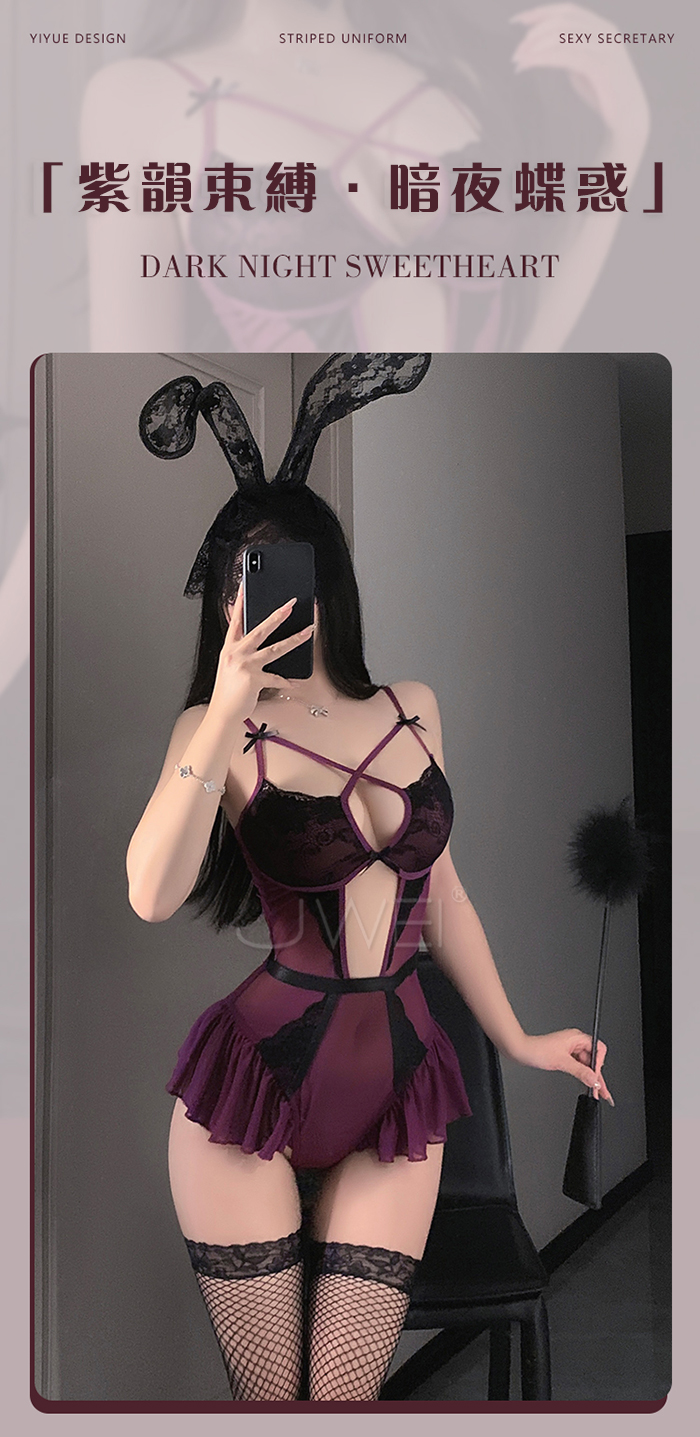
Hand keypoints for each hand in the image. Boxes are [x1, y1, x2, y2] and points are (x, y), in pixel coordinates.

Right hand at [208, 587, 313, 725]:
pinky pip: (277, 678)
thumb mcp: (229, 666)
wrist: (223, 712)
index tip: (244, 586)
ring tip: (308, 631)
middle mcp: (236, 653)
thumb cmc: (228, 691)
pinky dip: (287, 681)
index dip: (240, 602)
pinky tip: (295, 682)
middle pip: (260, 629)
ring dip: (294, 639)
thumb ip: (240, 650)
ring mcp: (245, 665)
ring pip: (275, 649)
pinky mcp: (254, 679)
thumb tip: (253, 639)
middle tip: (290, 604)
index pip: (235, 620)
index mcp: (229, 648)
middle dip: (277, 615)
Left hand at [511, 6, 649, 143]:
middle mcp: (605, 32)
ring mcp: (605, 48)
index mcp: (602, 28)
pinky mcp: (601, 67)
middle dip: (534, 33)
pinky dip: (542, 58)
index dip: (541, 12)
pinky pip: (566, 55)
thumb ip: (570, 50)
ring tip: (518, 61)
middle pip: (562, 20)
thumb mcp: (584, 65)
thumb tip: (544, 44)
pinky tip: (527, 65)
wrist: (628, 118)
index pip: (568, 11)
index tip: (517, 21)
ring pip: (562, 35)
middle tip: (516, 52)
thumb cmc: (604, 93)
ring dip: (535, 46)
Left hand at [517, 1029, 613, 1104]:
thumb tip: (594, 1080)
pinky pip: (578, 1065)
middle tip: (601, 1091)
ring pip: (586, 1063)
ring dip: (590, 1076)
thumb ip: (580, 1072)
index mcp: (577, 1037)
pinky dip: (582, 1074)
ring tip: (595, 1090)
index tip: (597, 1078)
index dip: (599, 1065)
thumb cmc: (538, 1050)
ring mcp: (570, 1048)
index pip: (598, 1050)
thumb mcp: (562, 1062)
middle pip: (593, 1058)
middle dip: (597, 1075)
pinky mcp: (564, 1055)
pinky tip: (585, 1082)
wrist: (522, 1051)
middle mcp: (575, 1041)